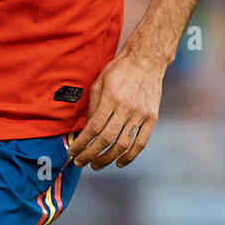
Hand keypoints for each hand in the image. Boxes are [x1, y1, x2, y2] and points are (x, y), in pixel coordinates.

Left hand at [67, 49, 163, 169]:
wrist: (147, 60)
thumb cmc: (119, 70)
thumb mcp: (100, 82)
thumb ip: (92, 106)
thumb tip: (86, 130)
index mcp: (111, 98)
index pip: (93, 128)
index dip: (82, 144)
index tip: (72, 152)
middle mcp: (126, 108)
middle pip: (106, 139)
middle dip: (90, 155)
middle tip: (80, 162)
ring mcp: (141, 114)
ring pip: (123, 145)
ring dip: (107, 159)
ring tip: (96, 164)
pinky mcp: (152, 118)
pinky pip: (141, 142)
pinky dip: (130, 156)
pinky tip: (119, 162)